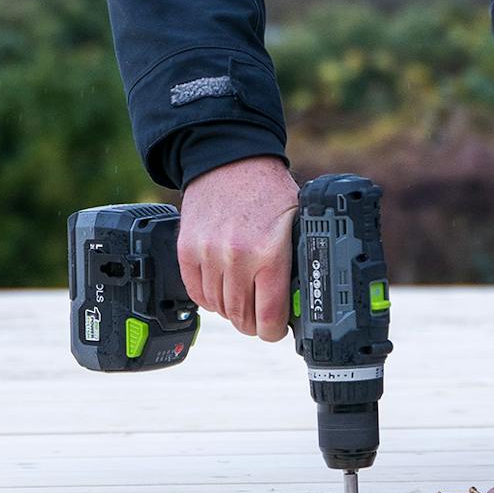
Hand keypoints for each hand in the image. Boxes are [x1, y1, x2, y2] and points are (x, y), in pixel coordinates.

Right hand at [178, 155, 298, 339]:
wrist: (228, 161)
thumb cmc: (268, 191)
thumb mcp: (298, 222)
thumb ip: (300, 260)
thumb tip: (307, 298)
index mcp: (270, 252)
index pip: (269, 316)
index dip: (274, 331)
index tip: (277, 329)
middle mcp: (237, 256)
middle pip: (242, 318)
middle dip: (254, 324)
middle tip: (262, 318)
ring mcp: (208, 254)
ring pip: (219, 309)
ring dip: (232, 310)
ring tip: (244, 299)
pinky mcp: (186, 251)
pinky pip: (196, 294)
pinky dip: (210, 298)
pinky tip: (223, 289)